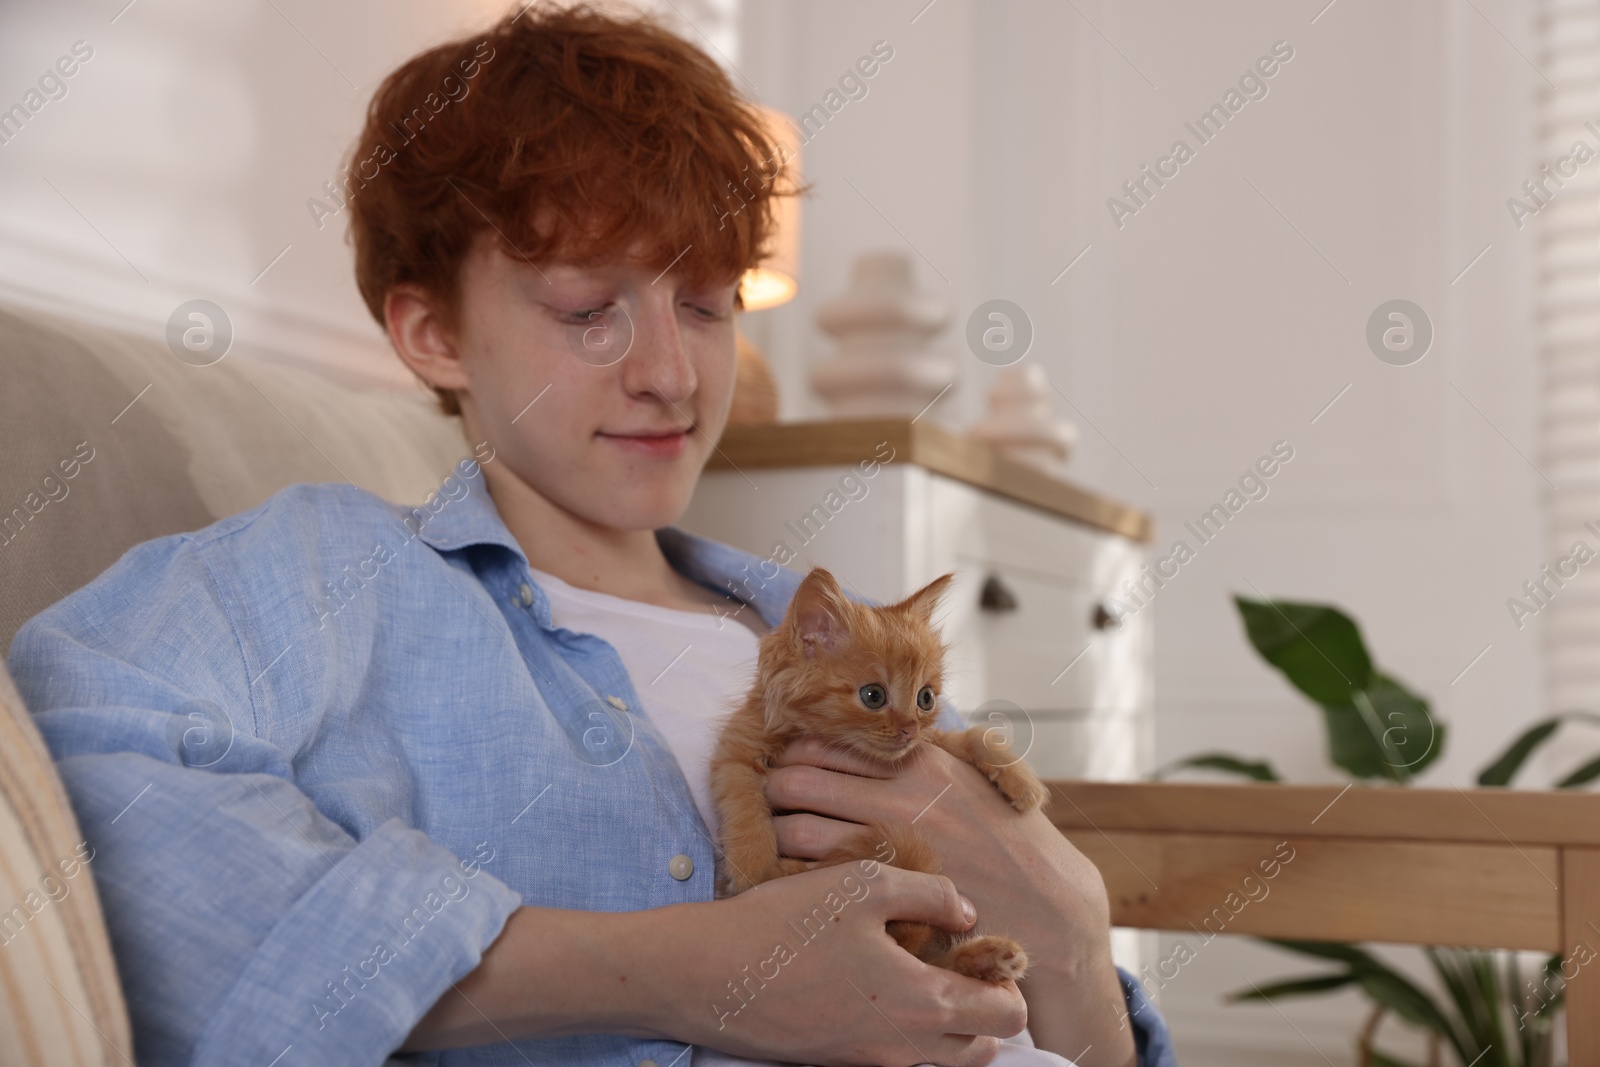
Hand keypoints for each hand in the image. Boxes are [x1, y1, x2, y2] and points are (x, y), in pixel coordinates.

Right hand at [647, 862, 1026, 1065]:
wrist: (707, 975)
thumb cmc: (785, 925)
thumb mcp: (864, 884)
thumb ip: (931, 893)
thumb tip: (967, 913)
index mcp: (925, 1005)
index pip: (1009, 1015)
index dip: (1008, 978)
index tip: (981, 946)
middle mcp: (906, 1048)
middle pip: (984, 1047)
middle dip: (985, 1007)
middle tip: (956, 961)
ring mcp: (871, 1063)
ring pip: (943, 1058)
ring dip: (948, 1022)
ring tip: (918, 970)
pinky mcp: (841, 1063)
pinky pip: (899, 1057)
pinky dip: (907, 1030)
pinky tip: (876, 983)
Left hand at [766, 738, 1136, 1066]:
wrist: (1050, 911)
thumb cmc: (1009, 841)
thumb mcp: (975, 777)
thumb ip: (924, 753)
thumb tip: (869, 727)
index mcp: (917, 760)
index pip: (821, 744)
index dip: (794, 759)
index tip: (790, 776)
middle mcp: (899, 795)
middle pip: (792, 781)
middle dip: (772, 796)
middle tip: (770, 813)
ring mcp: (891, 845)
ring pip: (790, 829)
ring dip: (774, 840)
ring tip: (777, 852)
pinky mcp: (885, 896)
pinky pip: (811, 879)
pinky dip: (794, 880)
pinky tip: (799, 888)